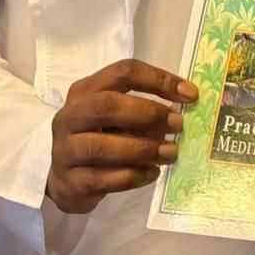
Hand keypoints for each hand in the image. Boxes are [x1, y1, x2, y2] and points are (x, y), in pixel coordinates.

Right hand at [45, 58, 196, 213]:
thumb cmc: (98, 138)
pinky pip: (102, 179)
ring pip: (102, 146)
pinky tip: (152, 173)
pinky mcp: (68, 182)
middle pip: (107, 105)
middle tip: (177, 125)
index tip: (190, 93)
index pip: (123, 72)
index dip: (159, 80)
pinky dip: (133, 176)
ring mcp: (65, 150)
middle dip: (148, 114)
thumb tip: (179, 116)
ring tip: (169, 153)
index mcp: (86, 91)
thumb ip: (142, 112)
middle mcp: (71, 116)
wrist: (65, 178)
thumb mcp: (116, 117)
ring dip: (143, 149)